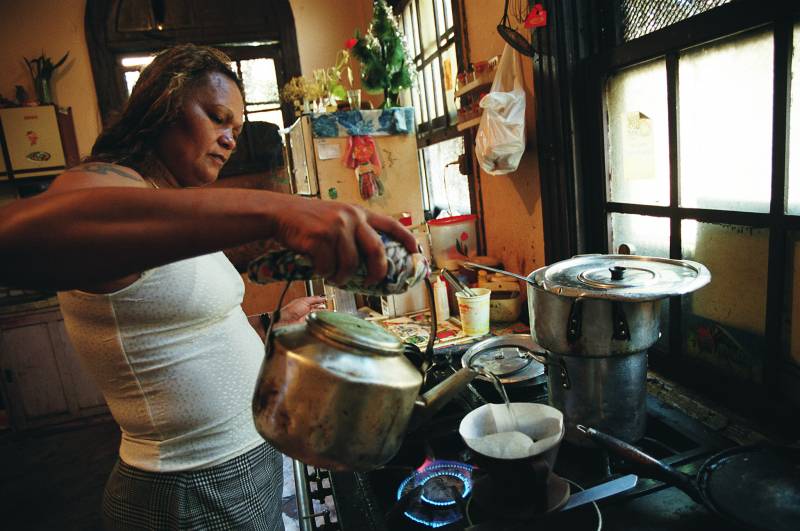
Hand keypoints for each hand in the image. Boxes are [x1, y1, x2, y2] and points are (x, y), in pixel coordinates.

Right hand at [270, 196, 417, 285]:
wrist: (280, 212)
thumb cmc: (310, 221)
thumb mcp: (337, 218)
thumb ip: (355, 233)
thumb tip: (370, 264)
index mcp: (359, 213)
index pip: (391, 225)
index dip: (407, 239)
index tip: (417, 252)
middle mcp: (352, 217)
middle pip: (377, 250)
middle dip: (378, 272)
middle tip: (373, 282)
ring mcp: (336, 227)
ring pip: (350, 264)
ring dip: (341, 276)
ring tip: (333, 276)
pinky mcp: (320, 237)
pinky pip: (328, 266)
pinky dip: (323, 273)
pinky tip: (318, 268)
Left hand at [275, 296, 326, 326]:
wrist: (286, 320)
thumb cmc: (291, 310)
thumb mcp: (304, 300)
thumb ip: (314, 299)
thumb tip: (323, 297)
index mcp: (305, 304)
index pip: (316, 302)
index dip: (322, 301)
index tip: (327, 301)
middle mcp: (307, 311)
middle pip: (318, 309)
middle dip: (323, 308)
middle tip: (329, 308)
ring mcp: (308, 318)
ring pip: (318, 316)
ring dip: (322, 315)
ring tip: (327, 313)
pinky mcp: (309, 325)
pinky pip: (317, 323)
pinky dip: (320, 321)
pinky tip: (323, 319)